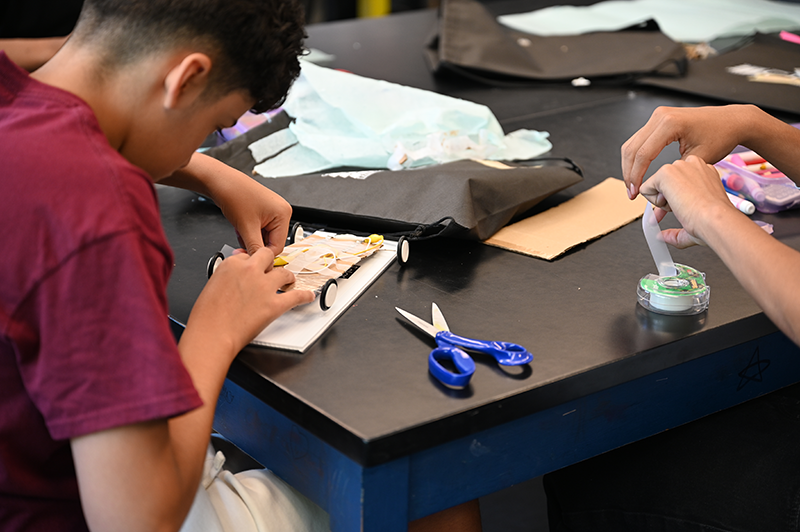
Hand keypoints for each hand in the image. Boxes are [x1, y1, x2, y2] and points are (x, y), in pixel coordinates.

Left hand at [162, 152, 292, 255]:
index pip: (278, 246)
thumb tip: (258, 261)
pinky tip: (241, 227)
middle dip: (255, 244)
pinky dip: (249, 232)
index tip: (251, 259)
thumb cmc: (234, 194)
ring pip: (264, 237)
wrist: (220, 181)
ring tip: (240, 230)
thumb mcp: (246, 227)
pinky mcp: (263, 212)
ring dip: (251, 238)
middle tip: (242, 241)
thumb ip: (255, 248)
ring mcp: (272, 212)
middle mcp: (281, 212)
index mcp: (283, 213)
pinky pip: (259, 230)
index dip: (263, 255)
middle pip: (271, 241)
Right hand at [188, 247, 314, 355]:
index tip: (254, 268)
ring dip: (287, 277)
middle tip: (272, 271)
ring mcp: (264, 287)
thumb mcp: (211, 286)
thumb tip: (234, 273)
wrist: (212, 335)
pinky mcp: (274, 304)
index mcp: (232, 264)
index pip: (247, 255)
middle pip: (268, 257)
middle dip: (270, 263)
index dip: (252, 263)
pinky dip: (304, 296)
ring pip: (284, 273)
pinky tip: (308, 296)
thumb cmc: (207, 316)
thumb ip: (226, 275)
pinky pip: (296, 296)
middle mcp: (250, 271)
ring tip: (289, 282)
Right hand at [622, 105, 756, 198]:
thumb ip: (674, 177)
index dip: (636, 177)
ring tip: (633, 184)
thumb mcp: (697, 160)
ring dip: (629, 166)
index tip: (635, 193)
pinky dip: (636, 157)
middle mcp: (660, 116)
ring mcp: (658, 116)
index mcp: (670, 124)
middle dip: (629, 173)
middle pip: (631, 148)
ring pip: (632, 144)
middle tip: (631, 192)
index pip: (643, 154)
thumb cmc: (721, 136)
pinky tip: (638, 171)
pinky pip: (639, 140)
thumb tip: (660, 197)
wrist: (731, 121)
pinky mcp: (659, 120)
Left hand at [639, 155, 737, 248]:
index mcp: (703, 171)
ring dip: (663, 201)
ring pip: (654, 186)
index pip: (678, 182)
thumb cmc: (714, 220)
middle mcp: (692, 164)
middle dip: (669, 199)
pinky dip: (654, 202)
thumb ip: (677, 228)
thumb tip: (663, 237)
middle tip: (685, 208)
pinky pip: (645, 189)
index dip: (676, 199)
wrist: (716, 219)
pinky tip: (673, 204)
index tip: (684, 207)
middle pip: (665, 183)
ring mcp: (679, 166)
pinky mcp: (665, 172)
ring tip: (682, 206)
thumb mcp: (696, 218)